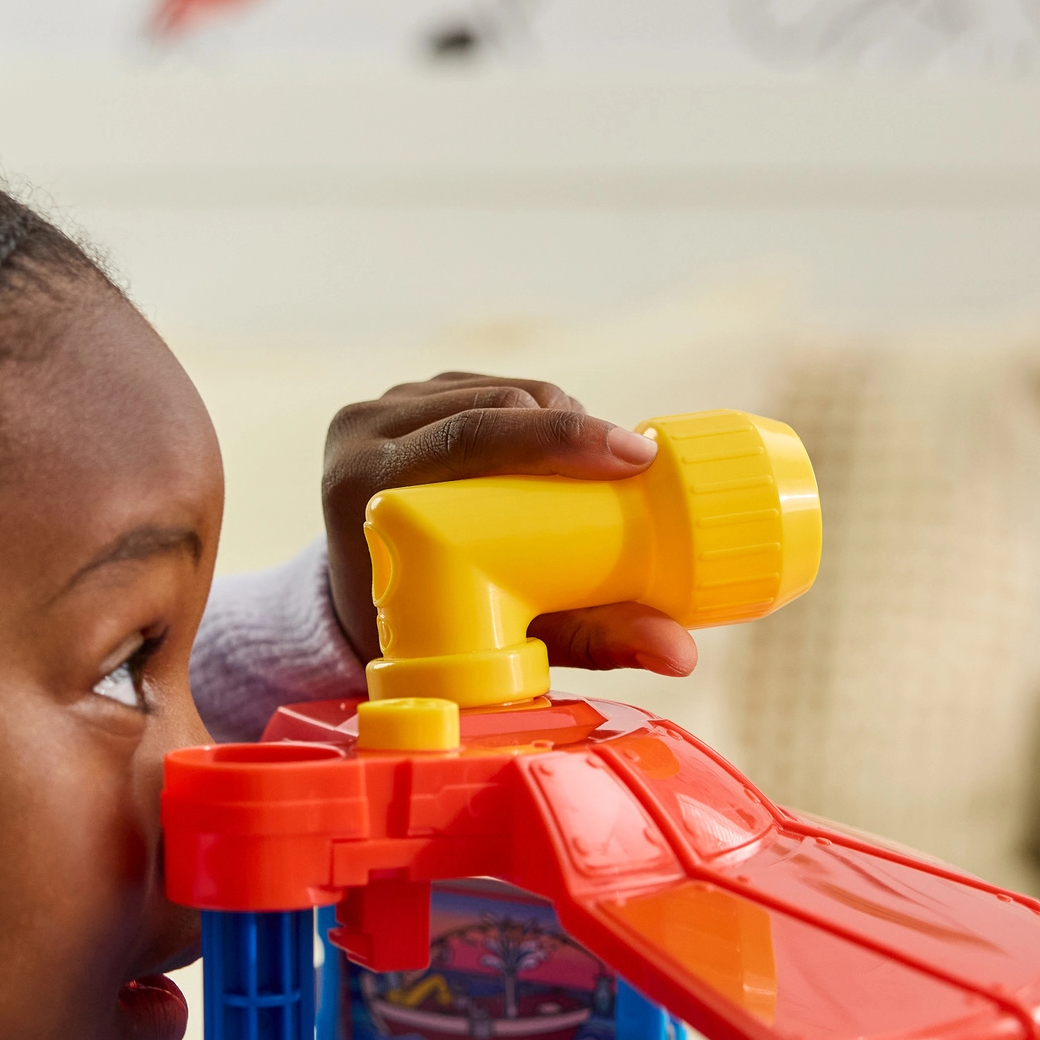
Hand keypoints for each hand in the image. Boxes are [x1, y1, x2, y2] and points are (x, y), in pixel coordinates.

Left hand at [320, 373, 697, 677]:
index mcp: (366, 487)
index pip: (470, 437)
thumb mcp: (497, 638)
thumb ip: (587, 641)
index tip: (630, 461)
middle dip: (574, 427)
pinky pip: (486, 387)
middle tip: (636, 461)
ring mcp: (380, 414)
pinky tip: (562, 439)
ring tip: (599, 461)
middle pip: (491, 405)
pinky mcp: (403, 403)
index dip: (557, 438)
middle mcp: (363, 438)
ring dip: (559, 416)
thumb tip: (681, 653)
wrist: (358, 604)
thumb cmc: (426, 629)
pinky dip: (535, 409)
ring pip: (496, 389)